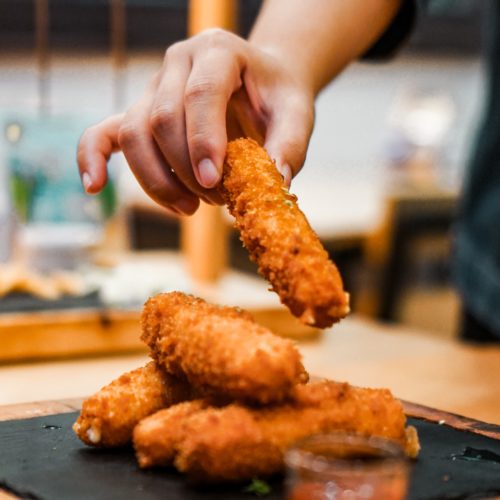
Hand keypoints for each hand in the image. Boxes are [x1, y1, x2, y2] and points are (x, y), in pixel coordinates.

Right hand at [77, 28, 313, 214]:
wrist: (261, 84)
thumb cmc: (277, 99)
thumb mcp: (297, 115)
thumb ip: (289, 146)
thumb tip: (275, 185)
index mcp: (218, 52)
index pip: (200, 94)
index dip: (202, 141)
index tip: (212, 182)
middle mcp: (178, 62)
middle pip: (161, 118)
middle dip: (185, 170)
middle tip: (217, 200)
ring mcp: (153, 86)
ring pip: (133, 133)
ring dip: (156, 180)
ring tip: (189, 209)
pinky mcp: (140, 111)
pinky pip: (104, 131)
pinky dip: (92, 157)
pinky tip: (93, 187)